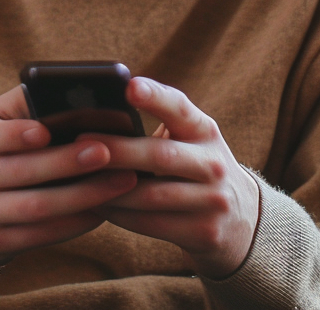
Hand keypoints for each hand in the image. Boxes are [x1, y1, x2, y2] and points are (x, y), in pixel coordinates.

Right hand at [0, 85, 138, 271]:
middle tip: (106, 151)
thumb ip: (27, 105)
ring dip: (83, 195)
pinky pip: (43, 234)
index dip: (16, 135)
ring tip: (121, 180)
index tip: (45, 131)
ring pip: (37, 207)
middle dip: (67, 163)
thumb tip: (73, 90)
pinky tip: (104, 207)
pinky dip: (77, 221)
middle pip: (22, 171)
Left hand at [90, 78, 259, 278]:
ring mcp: (213, 201)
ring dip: (110, 188)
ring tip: (78, 178)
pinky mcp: (204, 233)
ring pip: (152, 195)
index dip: (155, 96)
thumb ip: (159, 123)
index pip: (181, 108)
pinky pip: (151, 225)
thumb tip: (100, 114)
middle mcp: (214, 163)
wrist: (240, 219)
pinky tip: (97, 205)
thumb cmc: (195, 165)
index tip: (129, 86)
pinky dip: (119, 215)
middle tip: (79, 143)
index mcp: (205, 130)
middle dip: (117, 150)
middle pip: (160, 155)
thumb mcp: (190, 139)